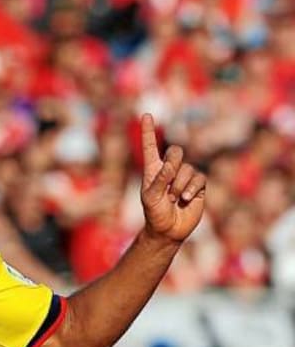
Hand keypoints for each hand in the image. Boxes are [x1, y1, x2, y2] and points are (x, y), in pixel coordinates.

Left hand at [139, 114, 206, 241]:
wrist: (168, 231)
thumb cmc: (154, 214)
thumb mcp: (150, 197)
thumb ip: (159, 180)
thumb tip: (171, 165)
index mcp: (153, 170)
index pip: (150, 147)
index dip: (148, 131)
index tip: (146, 114)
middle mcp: (169, 170)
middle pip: (176, 151)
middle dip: (174, 163)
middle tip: (168, 181)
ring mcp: (184, 177)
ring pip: (187, 168)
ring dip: (179, 186)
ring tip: (173, 199)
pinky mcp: (198, 186)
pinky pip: (199, 178)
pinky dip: (191, 188)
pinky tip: (185, 199)